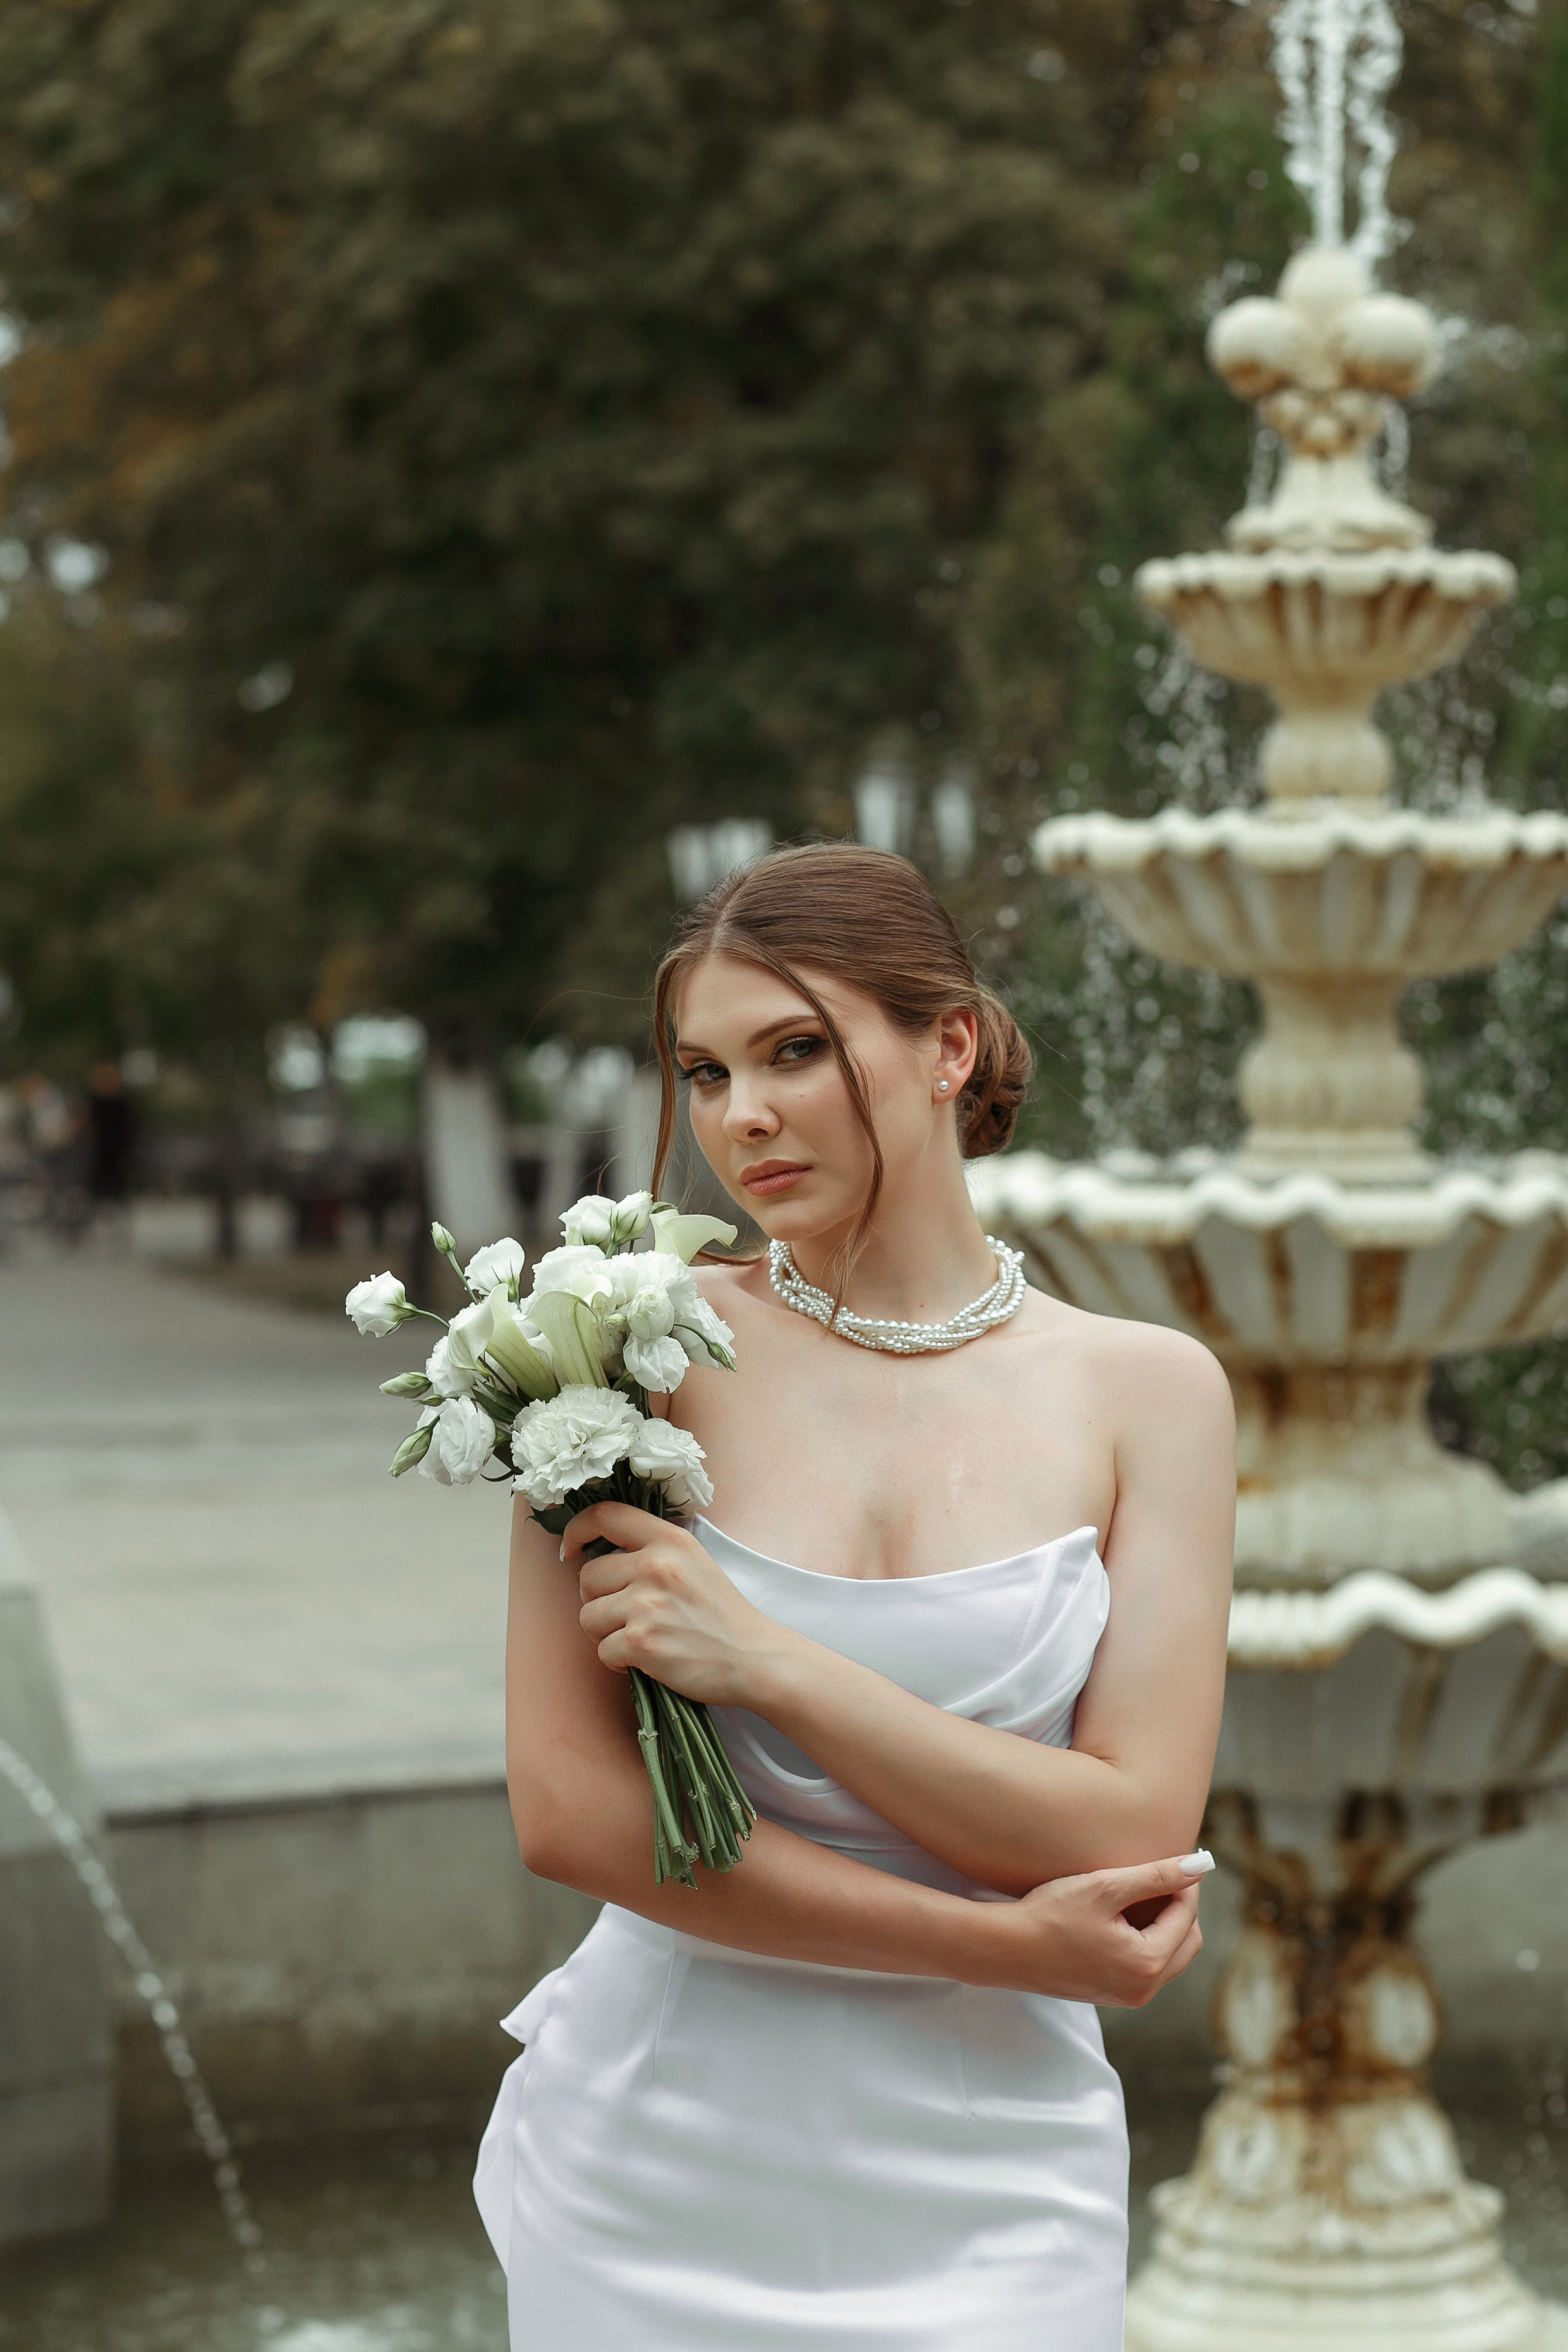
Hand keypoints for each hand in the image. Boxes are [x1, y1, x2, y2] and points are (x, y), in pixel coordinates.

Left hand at [565, 1501, 798, 1706]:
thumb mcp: (694, 1561)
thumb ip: (652, 1550)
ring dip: (606, 1633)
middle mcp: (656, 1565)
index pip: (605, 1515)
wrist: (753, 1657)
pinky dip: (618, 1660)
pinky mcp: (642, 1642)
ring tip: (640, 1637)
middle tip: (629, 1616)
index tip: (571, 1550)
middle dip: (598, 1600)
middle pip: (587, 1577)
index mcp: (670, 1540)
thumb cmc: (721, 1614)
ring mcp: (647, 1604)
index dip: (577, 1529)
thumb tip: (596, 1554)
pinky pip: (602, 1650)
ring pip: (588, 1616)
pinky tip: (647, 1659)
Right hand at [978, 1855, 1205, 2005]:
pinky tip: (1124, 1915)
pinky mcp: (1111, 1994)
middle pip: (1187, 1941)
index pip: (1187, 1916)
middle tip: (1163, 1873)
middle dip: (1181, 1906)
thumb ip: (1156, 1876)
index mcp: (1148, 1964)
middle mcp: (1144, 1989)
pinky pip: (1147, 1965)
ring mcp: (1127, 1997)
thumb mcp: (1105, 1887)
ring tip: (1143, 1891)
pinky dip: (1148, 1939)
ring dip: (1166, 1924)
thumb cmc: (1051, 1914)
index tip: (1177, 1855)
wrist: (1005, 1950)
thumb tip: (1201, 1864)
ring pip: (1170, 1955)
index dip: (1185, 1882)